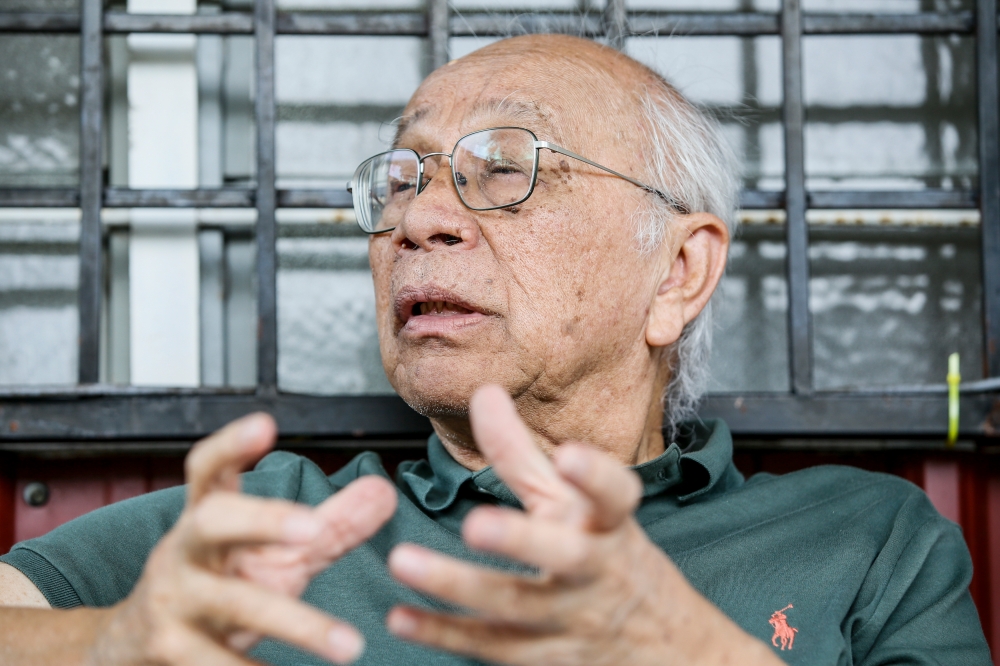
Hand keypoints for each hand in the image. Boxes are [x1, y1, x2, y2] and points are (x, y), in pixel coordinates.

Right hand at [90, 413, 397, 665]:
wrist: (134, 646)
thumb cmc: (219, 586)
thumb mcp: (272, 554)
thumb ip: (330, 525)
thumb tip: (385, 491)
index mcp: (207, 517)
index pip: (208, 469)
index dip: (231, 445)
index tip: (265, 423)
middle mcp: (185, 552)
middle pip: (213, 522)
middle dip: (261, 519)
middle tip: (313, 530)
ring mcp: (174, 601)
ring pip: (234, 604)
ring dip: (296, 624)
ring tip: (350, 646)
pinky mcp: (171, 651)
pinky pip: (216, 665)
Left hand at [385, 386, 778, 665]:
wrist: (663, 647)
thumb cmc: (604, 551)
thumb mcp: (572, 502)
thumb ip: (523, 453)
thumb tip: (484, 392)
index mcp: (608, 523)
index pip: (613, 496)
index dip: (595, 477)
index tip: (570, 454)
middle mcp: (595, 570)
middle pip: (564, 558)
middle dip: (522, 540)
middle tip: (476, 525)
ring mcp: (571, 620)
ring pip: (515, 607)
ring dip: (459, 586)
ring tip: (406, 561)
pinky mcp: (542, 657)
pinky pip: (489, 646)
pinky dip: (443, 633)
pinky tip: (402, 616)